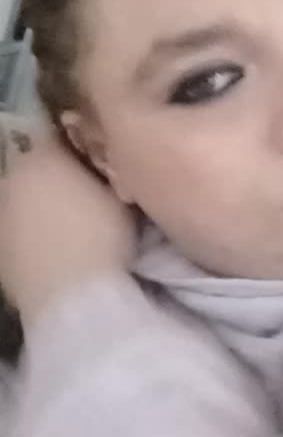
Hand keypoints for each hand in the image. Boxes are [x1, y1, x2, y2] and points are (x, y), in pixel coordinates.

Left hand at [0, 137, 135, 325]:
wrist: (72, 298)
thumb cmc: (101, 237)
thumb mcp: (117, 195)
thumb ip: (105, 171)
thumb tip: (100, 162)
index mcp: (43, 157)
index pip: (59, 138)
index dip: (79, 148)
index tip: (95, 162)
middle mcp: (12, 179)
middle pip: (35, 167)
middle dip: (55, 176)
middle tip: (82, 194)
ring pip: (22, 199)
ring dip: (39, 204)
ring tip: (66, 225)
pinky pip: (16, 231)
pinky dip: (29, 234)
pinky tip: (50, 249)